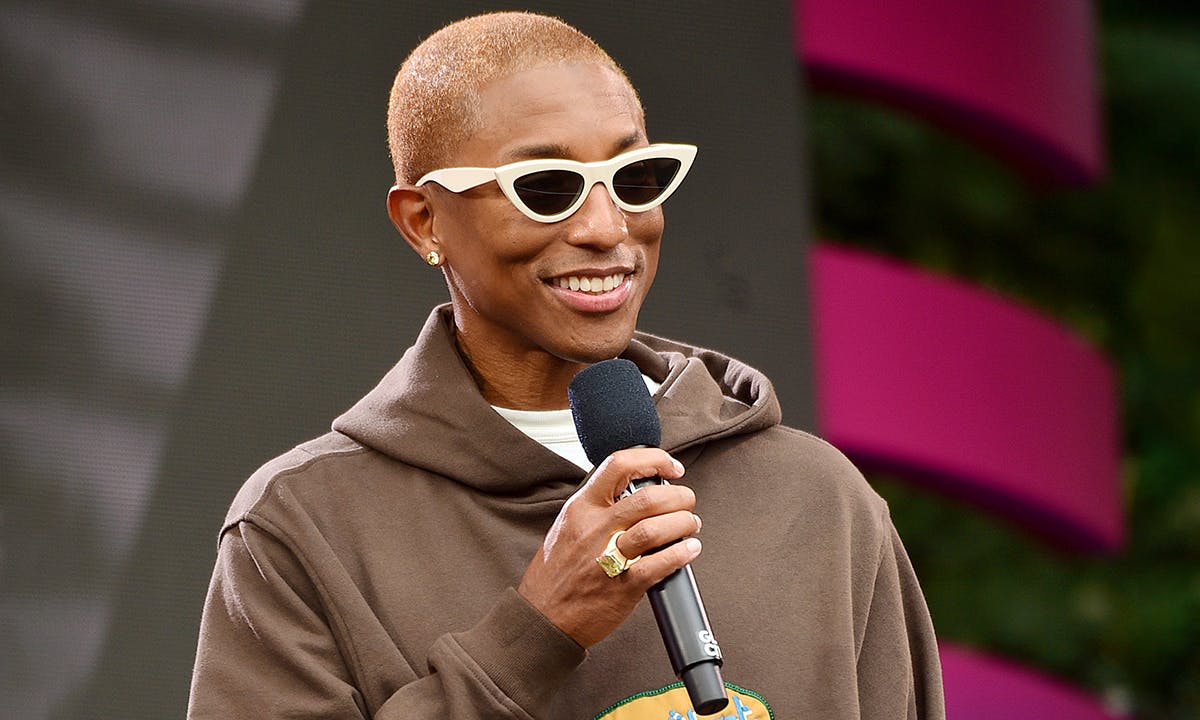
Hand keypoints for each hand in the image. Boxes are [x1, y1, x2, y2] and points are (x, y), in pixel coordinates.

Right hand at [517, 448, 702, 647]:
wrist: (542, 617)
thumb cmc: (555, 575)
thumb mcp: (567, 527)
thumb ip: (597, 509)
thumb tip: (635, 494)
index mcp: (581, 508)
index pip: (618, 465)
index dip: (653, 459)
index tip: (670, 467)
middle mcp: (595, 528)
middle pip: (648, 497)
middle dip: (679, 496)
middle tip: (687, 502)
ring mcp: (608, 557)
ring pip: (657, 528)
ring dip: (683, 523)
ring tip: (690, 525)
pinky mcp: (623, 586)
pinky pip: (660, 563)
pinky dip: (682, 553)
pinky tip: (688, 550)